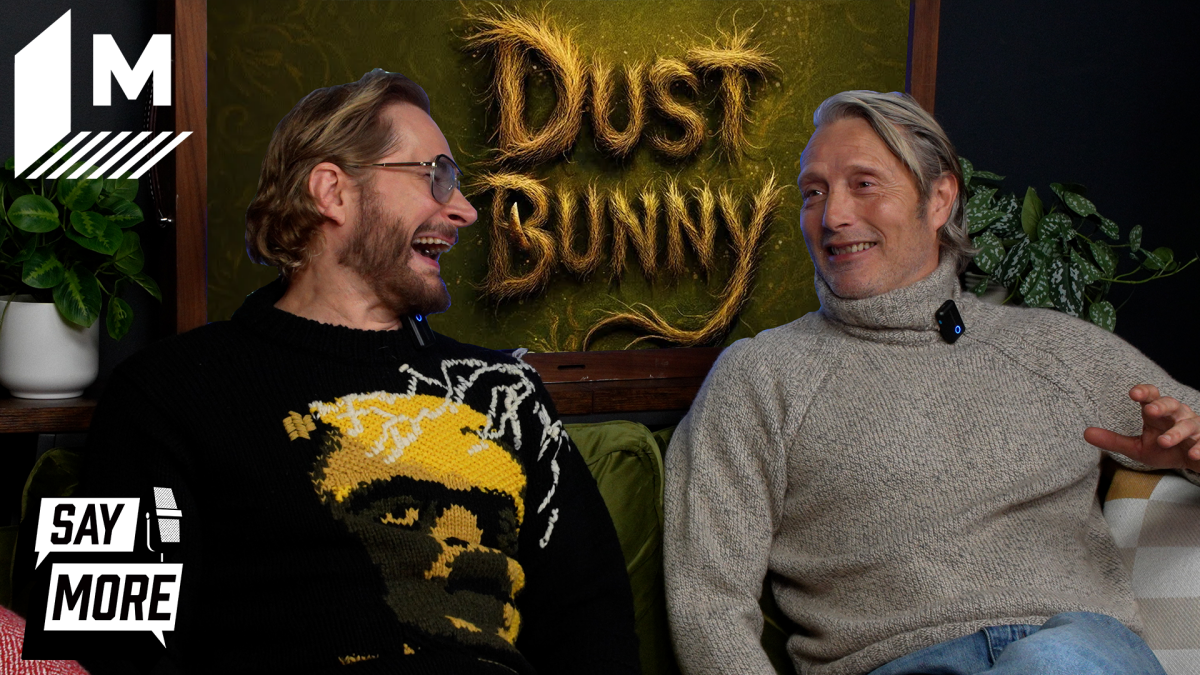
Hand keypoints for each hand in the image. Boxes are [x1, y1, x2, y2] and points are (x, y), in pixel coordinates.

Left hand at [1084, 384, 1199, 472]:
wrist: (1195, 461)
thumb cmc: (1165, 449)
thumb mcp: (1137, 448)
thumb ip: (1113, 440)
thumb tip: (1084, 433)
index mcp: (1159, 413)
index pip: (1151, 396)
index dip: (1144, 392)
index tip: (1133, 394)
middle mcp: (1177, 415)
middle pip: (1171, 404)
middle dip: (1161, 406)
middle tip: (1149, 410)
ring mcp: (1194, 428)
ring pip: (1188, 425)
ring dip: (1176, 432)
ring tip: (1164, 441)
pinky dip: (1199, 447)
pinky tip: (1192, 454)